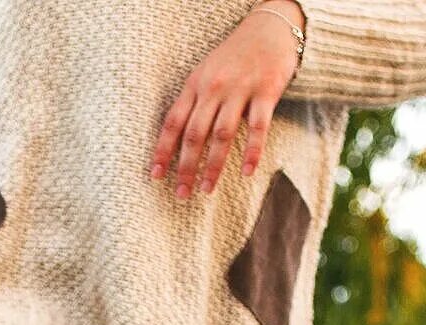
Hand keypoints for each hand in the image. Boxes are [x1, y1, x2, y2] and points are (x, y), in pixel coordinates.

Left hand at [153, 1, 304, 197]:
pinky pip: (257, 127)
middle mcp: (214, 88)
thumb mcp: (206, 72)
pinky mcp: (266, 92)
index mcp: (195, 84)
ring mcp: (240, 90)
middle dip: (185, 167)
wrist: (270, 29)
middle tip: (180, 194)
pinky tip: (247, 172)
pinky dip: (252, 152)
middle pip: (194, 134)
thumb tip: (179, 139)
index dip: (162, 150)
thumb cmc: (234, 56)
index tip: (155, 176)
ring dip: (213, 166)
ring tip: (206, 189)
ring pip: (222, 135)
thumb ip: (194, 101)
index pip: (173, 122)